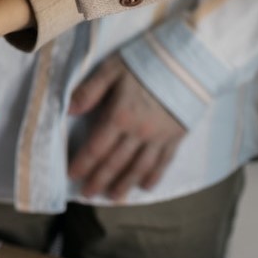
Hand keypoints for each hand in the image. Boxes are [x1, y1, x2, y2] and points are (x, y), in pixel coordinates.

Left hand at [67, 55, 186, 200]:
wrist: (190, 59)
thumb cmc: (146, 60)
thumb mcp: (112, 68)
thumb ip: (89, 91)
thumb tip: (67, 111)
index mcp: (120, 116)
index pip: (96, 148)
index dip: (83, 164)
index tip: (72, 176)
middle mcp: (139, 132)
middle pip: (115, 163)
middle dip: (99, 180)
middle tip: (87, 195)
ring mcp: (160, 137)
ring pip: (139, 168)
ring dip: (124, 184)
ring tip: (113, 197)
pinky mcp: (177, 136)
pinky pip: (164, 162)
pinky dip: (153, 176)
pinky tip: (145, 186)